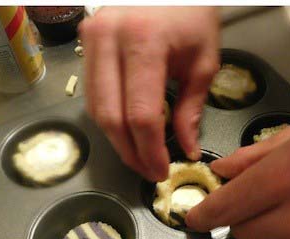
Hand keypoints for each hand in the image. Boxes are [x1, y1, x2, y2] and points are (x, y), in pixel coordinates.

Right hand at [80, 6, 220, 180]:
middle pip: (110, 116)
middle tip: (149, 171)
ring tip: (141, 156)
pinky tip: (129, 131)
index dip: (149, 150)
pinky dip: (110, 117)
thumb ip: (191, 109)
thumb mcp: (204, 62)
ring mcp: (91, 37)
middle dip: (130, 152)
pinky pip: (92, 91)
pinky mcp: (85, 39)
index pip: (140, 114)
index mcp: (144, 42)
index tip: (161, 171)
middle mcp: (109, 39)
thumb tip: (186, 149)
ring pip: (95, 107)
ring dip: (117, 139)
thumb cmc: (193, 14)